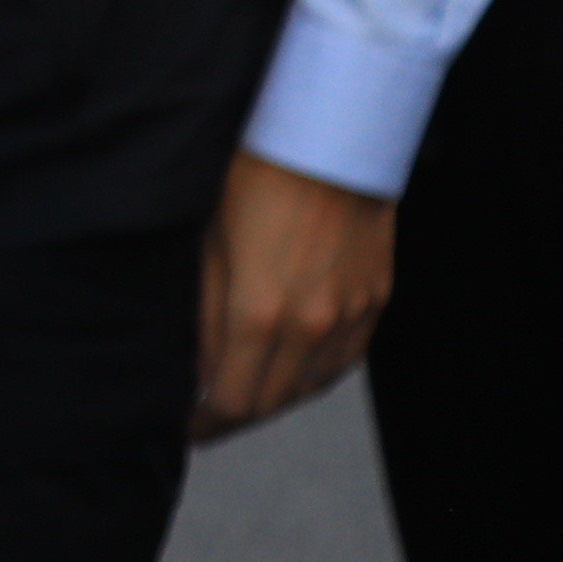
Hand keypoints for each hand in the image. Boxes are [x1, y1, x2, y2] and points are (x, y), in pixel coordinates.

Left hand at [195, 149, 395, 441]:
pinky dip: (317, 371)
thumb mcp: (205, 243)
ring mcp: (353, 311)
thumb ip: (201, 316)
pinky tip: (295, 364)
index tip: (184, 430)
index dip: (204, 425)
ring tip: (245, 388)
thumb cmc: (253, 173)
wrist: (330, 131)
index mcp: (259, 315)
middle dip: (235, 415)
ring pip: (313, 384)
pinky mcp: (378, 294)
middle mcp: (313, 325)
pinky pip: (348, 356)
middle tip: (206, 414)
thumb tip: (198, 367)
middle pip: (272, 401)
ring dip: (276, 394)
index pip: (231, 401)